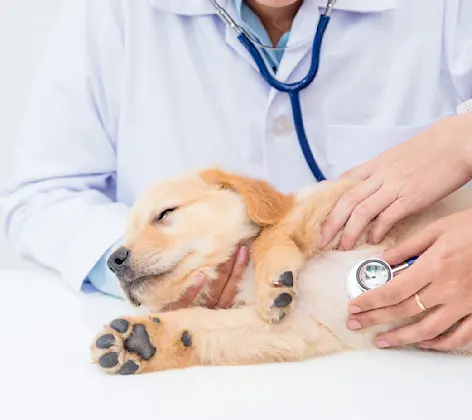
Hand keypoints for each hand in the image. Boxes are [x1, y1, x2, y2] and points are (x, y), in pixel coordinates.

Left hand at [163, 246, 249, 310]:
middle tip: (240, 246)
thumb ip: (210, 288)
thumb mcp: (198, 304)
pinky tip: (200, 276)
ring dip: (221, 274)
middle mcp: (207, 314)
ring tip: (226, 255)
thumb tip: (223, 257)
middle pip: (225, 289)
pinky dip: (192, 291)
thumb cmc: (179, 315)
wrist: (156, 335)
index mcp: (214, 311)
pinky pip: (184, 303)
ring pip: (211, 294)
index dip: (239, 270)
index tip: (244, 250)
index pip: (232, 290)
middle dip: (234, 267)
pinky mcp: (174, 314)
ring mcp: (192, 315)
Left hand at [319, 114, 471, 250]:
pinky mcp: (411, 198)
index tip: (319, 217)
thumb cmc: (428, 149)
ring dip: (349, 232)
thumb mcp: (394, 156)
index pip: (343, 184)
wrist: (455, 143)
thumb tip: (363, 184)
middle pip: (346, 201)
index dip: (328, 202)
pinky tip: (373, 240)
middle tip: (321, 240)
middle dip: (331, 223)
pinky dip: (377, 230)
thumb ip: (376, 171)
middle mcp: (379, 176)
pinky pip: (387, 217)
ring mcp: (394, 187)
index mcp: (374, 165)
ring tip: (343, 246)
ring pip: (362, 211)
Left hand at [346, 209, 471, 351]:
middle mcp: (448, 289)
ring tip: (381, 341)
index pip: (393, 290)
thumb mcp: (437, 229)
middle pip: (404, 311)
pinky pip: (459, 335)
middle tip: (355, 324)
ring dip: (401, 337)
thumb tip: (383, 260)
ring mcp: (465, 304)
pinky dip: (440, 343)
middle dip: (375, 319)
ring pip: (428, 329)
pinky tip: (423, 343)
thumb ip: (408, 246)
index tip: (354, 306)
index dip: (370, 301)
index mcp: (434, 266)